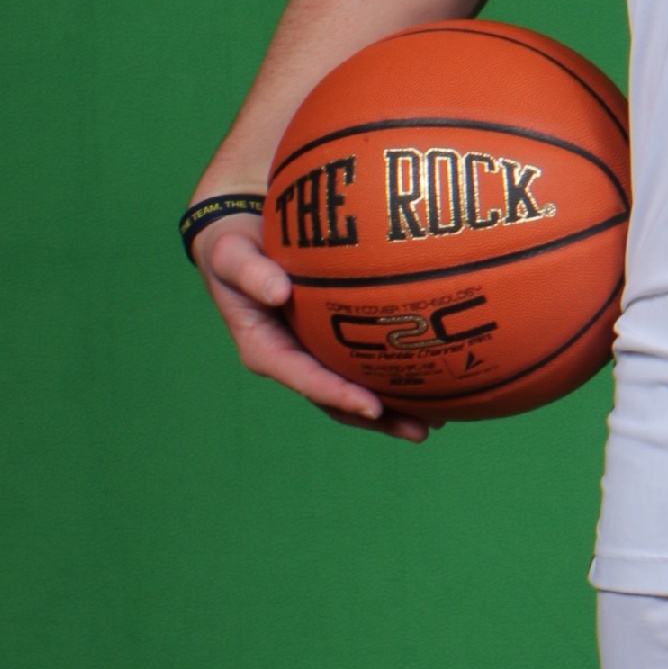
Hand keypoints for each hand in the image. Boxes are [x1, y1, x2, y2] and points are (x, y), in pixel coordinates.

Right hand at [194, 213, 433, 441]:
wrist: (240, 238)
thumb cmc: (233, 246)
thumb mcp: (231, 255)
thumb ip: (250, 272)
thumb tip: (279, 291)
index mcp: (265, 349)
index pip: (307, 381)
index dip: (339, 396)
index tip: (373, 406)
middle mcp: (292, 360)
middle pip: (337, 399)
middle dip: (378, 418)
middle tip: (422, 430)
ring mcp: (312, 353)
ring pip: (353, 388)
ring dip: (392, 409)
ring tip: (436, 420)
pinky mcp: (328, 340)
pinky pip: (362, 363)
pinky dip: (392, 374)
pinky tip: (431, 380)